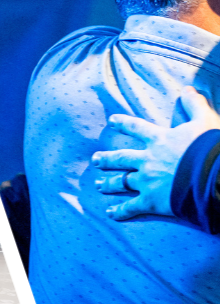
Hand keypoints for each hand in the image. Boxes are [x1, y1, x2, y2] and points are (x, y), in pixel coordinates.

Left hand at [92, 87, 219, 220]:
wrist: (213, 176)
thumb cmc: (210, 148)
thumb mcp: (205, 121)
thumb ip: (195, 105)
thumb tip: (188, 89)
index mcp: (159, 140)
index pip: (136, 128)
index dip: (123, 123)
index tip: (111, 121)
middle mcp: (147, 160)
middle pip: (121, 158)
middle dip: (106, 160)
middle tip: (95, 160)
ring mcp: (146, 181)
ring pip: (121, 182)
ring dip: (108, 184)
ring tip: (98, 185)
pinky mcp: (151, 201)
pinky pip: (131, 207)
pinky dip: (120, 211)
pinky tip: (110, 213)